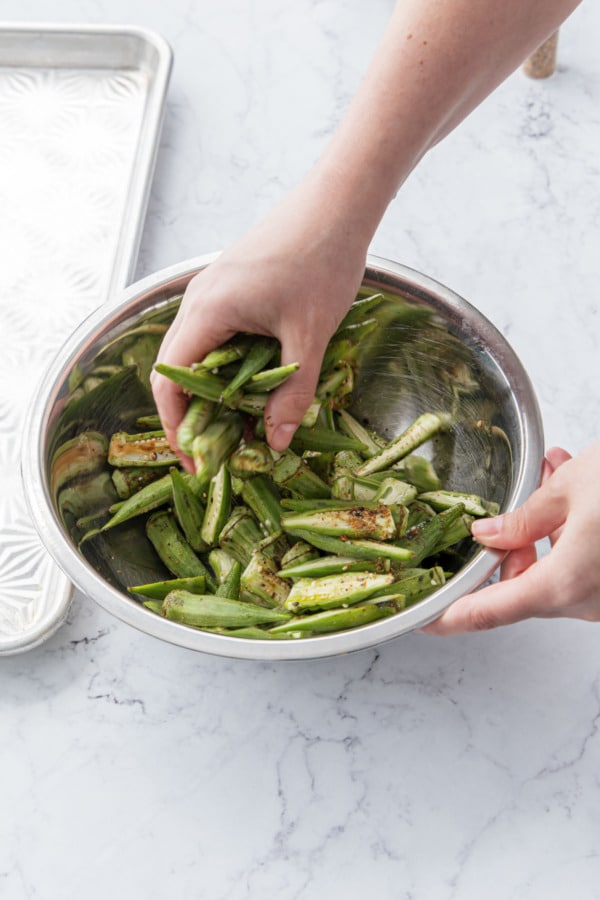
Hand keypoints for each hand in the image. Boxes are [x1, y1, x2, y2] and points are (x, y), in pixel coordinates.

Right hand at [151, 176, 368, 469]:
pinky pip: (212, 336)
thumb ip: (292, 393)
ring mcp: (211, 290)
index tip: (198, 461)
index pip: (170, 382)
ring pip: (193, 353)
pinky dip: (223, 367)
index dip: (178, 427)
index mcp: (207, 312)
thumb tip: (277, 443)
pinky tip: (252, 384)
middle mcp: (198, 301)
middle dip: (191, 415)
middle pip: (173, 370)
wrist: (338, 204)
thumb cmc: (323, 262)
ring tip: (236, 425)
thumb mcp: (309, 338)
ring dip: (209, 391)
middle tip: (218, 452)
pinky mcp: (228, 286)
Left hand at [422, 441, 599, 633]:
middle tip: (512, 506)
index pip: (486, 614)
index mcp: (562, 585)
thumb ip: (522, 519)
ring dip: (541, 529)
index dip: (446, 617)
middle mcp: (585, 600)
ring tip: (550, 476)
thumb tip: (488, 534)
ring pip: (551, 570)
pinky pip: (579, 565)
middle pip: (520, 587)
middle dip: (507, 546)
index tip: (421, 618)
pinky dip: (569, 533)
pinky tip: (569, 489)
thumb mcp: (570, 489)